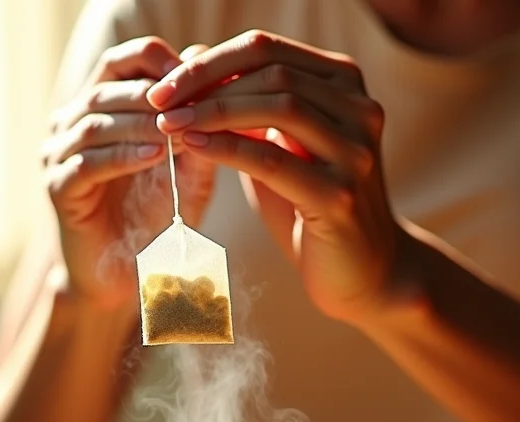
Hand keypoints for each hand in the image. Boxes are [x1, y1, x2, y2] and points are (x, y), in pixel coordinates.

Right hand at [43, 38, 214, 308]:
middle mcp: (70, 126)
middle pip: (105, 88)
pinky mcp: (58, 188)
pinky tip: (153, 157)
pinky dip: (121, 158)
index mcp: (96, 110)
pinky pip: (87, 164)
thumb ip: (194, 129)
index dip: (153, 60)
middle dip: (150, 94)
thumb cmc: (151, 220)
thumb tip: (213, 79)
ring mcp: (58, 156)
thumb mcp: (184, 171)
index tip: (192, 71)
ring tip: (175, 129)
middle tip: (189, 100)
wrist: (120, 276)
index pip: (118, 64)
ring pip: (95, 123)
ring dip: (139, 124)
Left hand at [148, 30, 406, 323]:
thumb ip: (249, 115)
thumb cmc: (311, 208)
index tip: (164, 84)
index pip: (268, 51)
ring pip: (278, 108)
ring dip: (213, 113)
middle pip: (272, 71)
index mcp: (345, 85)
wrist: (359, 271)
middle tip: (159, 103)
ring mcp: (355, 152)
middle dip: (205, 84)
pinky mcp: (341, 196)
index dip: (210, 62)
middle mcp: (360, 109)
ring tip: (170, 124)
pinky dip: (228, 150)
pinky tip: (194, 148)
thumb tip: (191, 74)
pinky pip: (273, 162)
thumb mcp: (279, 150)